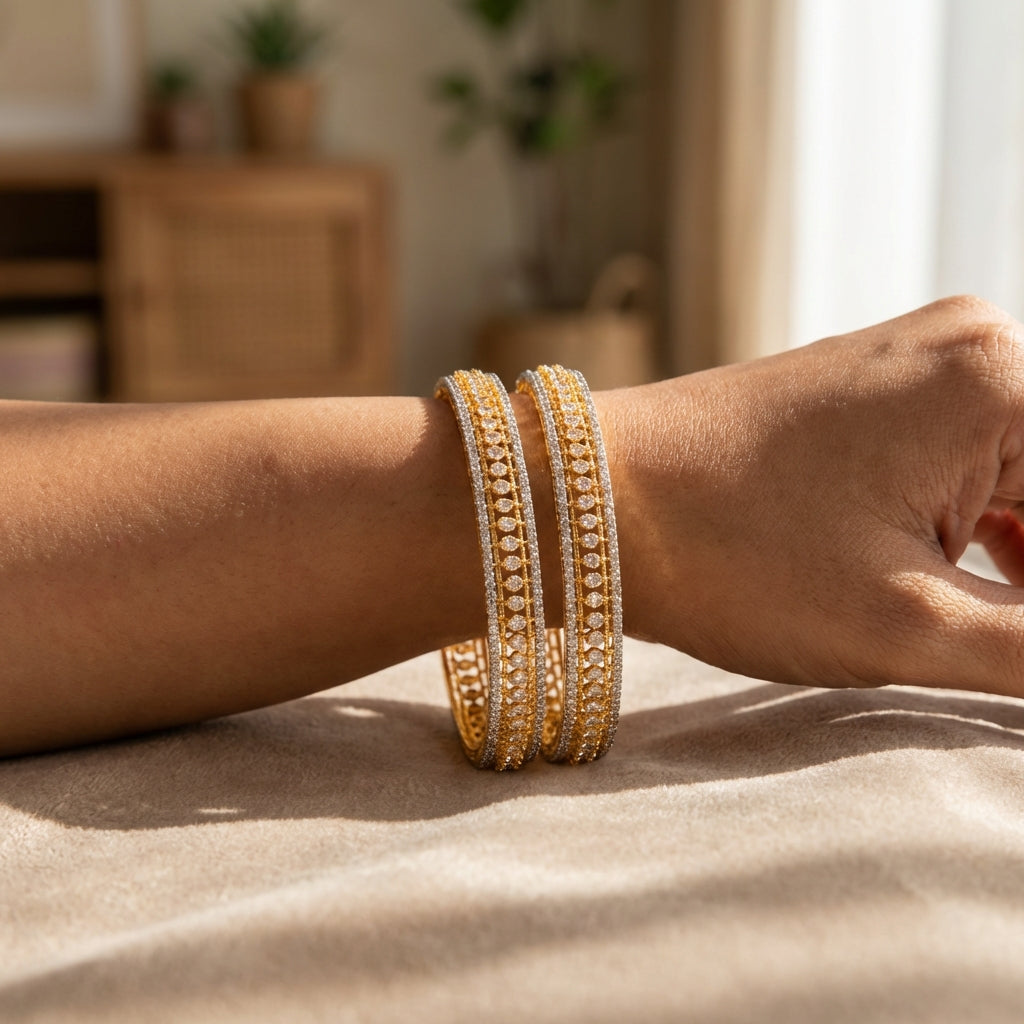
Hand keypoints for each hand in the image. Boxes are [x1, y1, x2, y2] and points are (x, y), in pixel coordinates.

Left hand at [598, 295, 1023, 695]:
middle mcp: (969, 345)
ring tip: (979, 632)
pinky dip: (981, 532)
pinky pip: (967, 462)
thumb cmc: (730, 555)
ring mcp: (912, 363)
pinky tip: (961, 594)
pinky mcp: (868, 394)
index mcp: (1001, 377)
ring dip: (1023, 558)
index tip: (1012, 645)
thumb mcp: (910, 623)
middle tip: (999, 647)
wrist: (591, 504)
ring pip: (1023, 475)